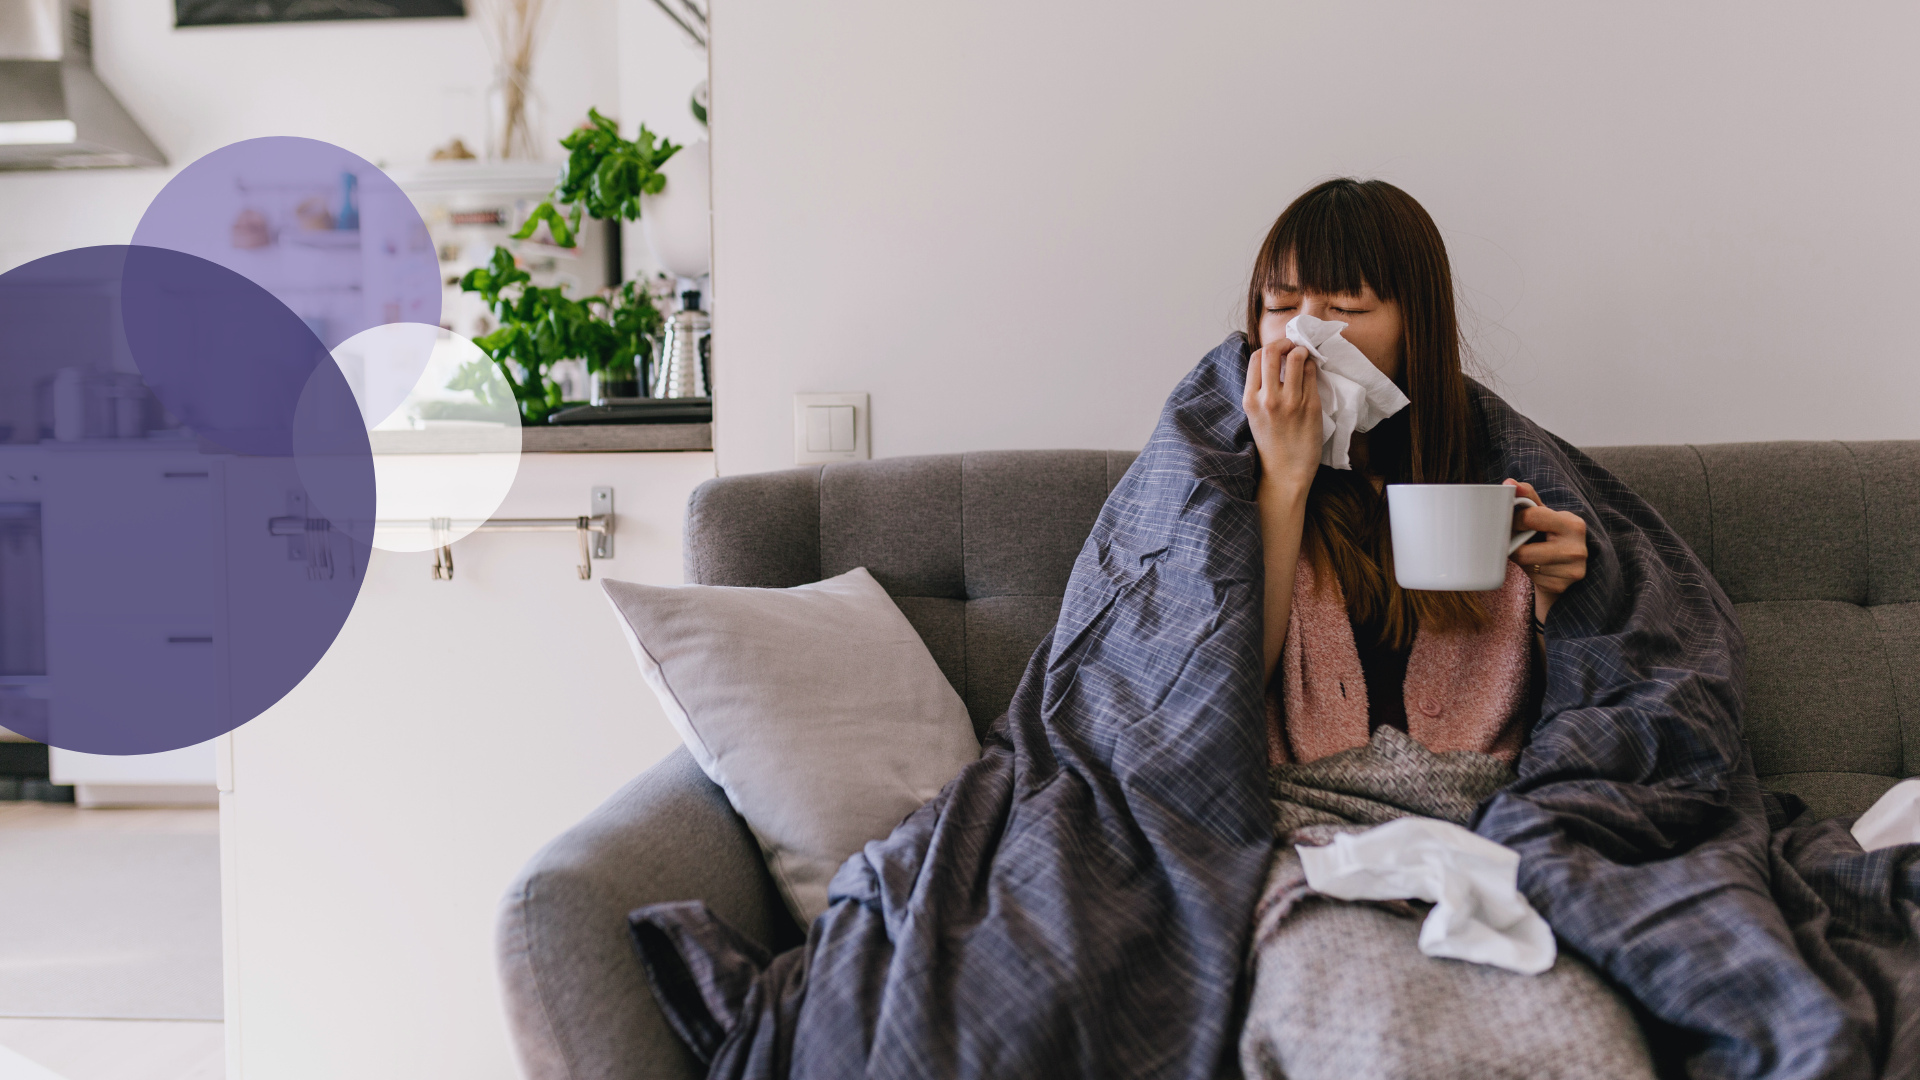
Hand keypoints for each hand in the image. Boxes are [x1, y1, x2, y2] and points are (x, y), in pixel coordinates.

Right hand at [1243, 341, 1322, 494]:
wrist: (1285, 473)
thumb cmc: (1271, 444)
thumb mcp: (1254, 415)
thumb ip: (1259, 390)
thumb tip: (1273, 362)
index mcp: (1250, 400)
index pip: (1256, 357)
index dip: (1269, 347)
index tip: (1278, 349)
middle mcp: (1268, 398)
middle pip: (1273, 351)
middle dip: (1285, 342)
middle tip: (1292, 345)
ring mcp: (1291, 402)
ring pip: (1297, 358)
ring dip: (1302, 352)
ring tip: (1303, 356)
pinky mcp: (1311, 406)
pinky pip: (1312, 374)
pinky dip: (1312, 367)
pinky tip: (1311, 371)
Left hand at [1504, 479, 1586, 621]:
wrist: (1569, 566)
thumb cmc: (1552, 534)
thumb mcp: (1544, 514)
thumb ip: (1528, 498)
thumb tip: (1509, 483)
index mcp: (1572, 524)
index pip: (1530, 517)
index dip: (1514, 520)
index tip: (1511, 522)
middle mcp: (1576, 548)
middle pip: (1523, 550)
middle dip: (1514, 544)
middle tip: (1517, 540)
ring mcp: (1571, 570)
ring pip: (1525, 564)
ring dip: (1520, 558)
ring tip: (1529, 552)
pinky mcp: (1561, 585)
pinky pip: (1532, 578)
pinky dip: (1529, 572)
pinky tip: (1538, 567)